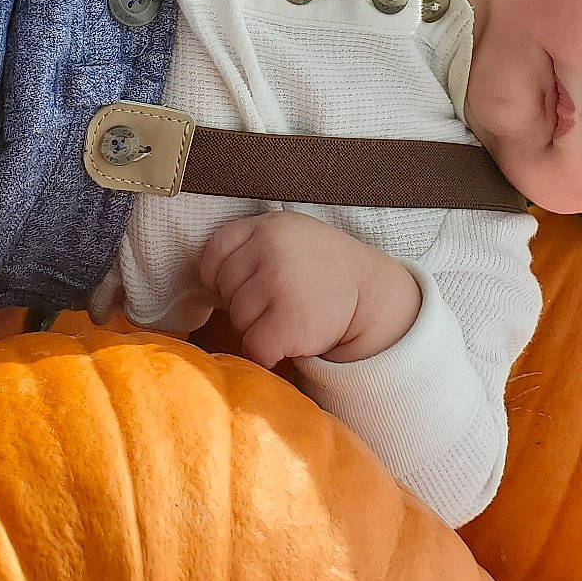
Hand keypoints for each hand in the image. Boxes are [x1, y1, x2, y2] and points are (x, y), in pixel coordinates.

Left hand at [196, 210, 422, 367]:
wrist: (372, 294)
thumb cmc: (322, 270)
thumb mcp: (289, 237)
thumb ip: (252, 246)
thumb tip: (209, 281)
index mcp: (267, 226)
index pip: (214, 253)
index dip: (220, 277)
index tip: (244, 287)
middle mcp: (270, 249)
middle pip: (225, 290)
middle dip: (245, 304)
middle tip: (279, 303)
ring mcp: (278, 284)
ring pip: (238, 321)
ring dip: (258, 329)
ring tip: (290, 318)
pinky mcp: (287, 321)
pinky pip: (255, 347)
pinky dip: (268, 354)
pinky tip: (291, 341)